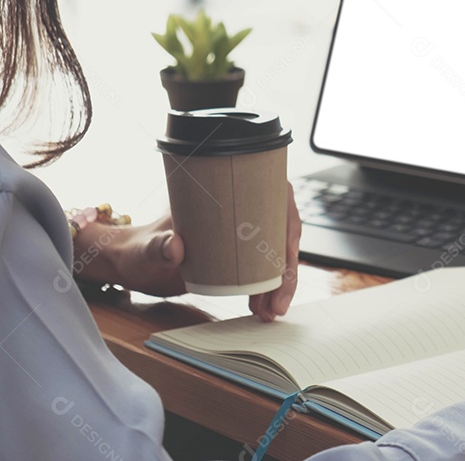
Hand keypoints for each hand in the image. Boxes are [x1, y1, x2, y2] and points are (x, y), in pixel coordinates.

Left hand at [75, 183, 301, 321]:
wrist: (132, 265)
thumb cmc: (138, 251)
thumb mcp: (147, 250)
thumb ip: (158, 247)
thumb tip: (175, 246)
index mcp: (226, 194)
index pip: (274, 197)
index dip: (290, 223)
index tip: (289, 254)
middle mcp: (239, 211)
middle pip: (281, 231)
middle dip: (288, 269)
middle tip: (278, 303)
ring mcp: (241, 234)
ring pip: (276, 253)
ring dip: (282, 283)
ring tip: (271, 312)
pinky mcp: (238, 255)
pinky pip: (265, 267)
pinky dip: (270, 288)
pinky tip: (266, 307)